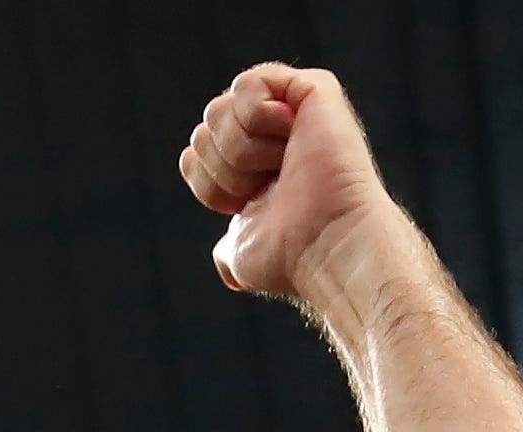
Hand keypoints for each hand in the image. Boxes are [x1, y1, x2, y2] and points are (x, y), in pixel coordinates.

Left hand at [179, 63, 399, 302]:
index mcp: (257, 168)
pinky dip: (256, 116)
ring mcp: (294, 110)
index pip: (195, 153)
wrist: (326, 242)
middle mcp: (275, 135)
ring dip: (240, 148)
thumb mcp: (242, 251)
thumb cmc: (290, 254)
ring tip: (281, 164)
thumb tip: (225, 256)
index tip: (243, 204)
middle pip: (205, 125)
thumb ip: (228, 245)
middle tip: (267, 183)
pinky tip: (291, 135)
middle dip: (224, 164)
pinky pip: (249, 83)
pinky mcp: (314, 88)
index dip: (209, 181)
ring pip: (219, 107)